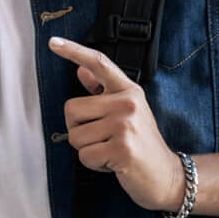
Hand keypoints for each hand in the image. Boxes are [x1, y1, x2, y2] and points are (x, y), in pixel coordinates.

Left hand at [49, 36, 186, 212]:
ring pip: (75, 136)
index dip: (73, 51)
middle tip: (103, 139)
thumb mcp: (126, 111)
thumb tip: (81, 71)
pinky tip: (114, 163)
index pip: (99, 63)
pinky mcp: (122, 149)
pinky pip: (85, 156)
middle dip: (79, 130)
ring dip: (88, 149)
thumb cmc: (141, 143)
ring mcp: (125, 125)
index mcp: (128, 90)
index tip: (52, 42)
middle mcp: (128, 103)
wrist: (166, 175)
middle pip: (72, 110)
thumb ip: (103, 91)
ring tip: (111, 150)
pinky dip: (94, 164)